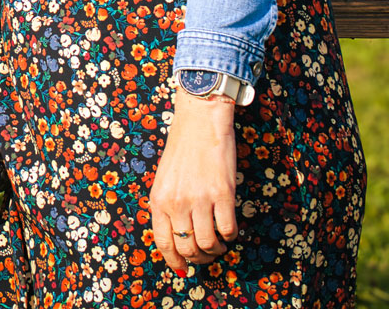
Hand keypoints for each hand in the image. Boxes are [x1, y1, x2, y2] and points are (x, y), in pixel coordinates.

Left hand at [149, 91, 239, 274]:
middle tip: (206, 255)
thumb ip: (167, 204)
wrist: (200, 120)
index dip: (174, 260)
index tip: (183, 268)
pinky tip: (229, 227)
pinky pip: (228, 229)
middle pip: (187, 247)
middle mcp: (176, 203)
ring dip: (216, 249)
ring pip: (208, 243)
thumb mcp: (164, 178)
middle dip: (198, 258)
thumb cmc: (182, 147)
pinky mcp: (223, 194)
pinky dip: (230, 235)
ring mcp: (200, 199)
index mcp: (158, 199)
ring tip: (219, 242)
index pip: (163, 242)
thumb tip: (178, 234)